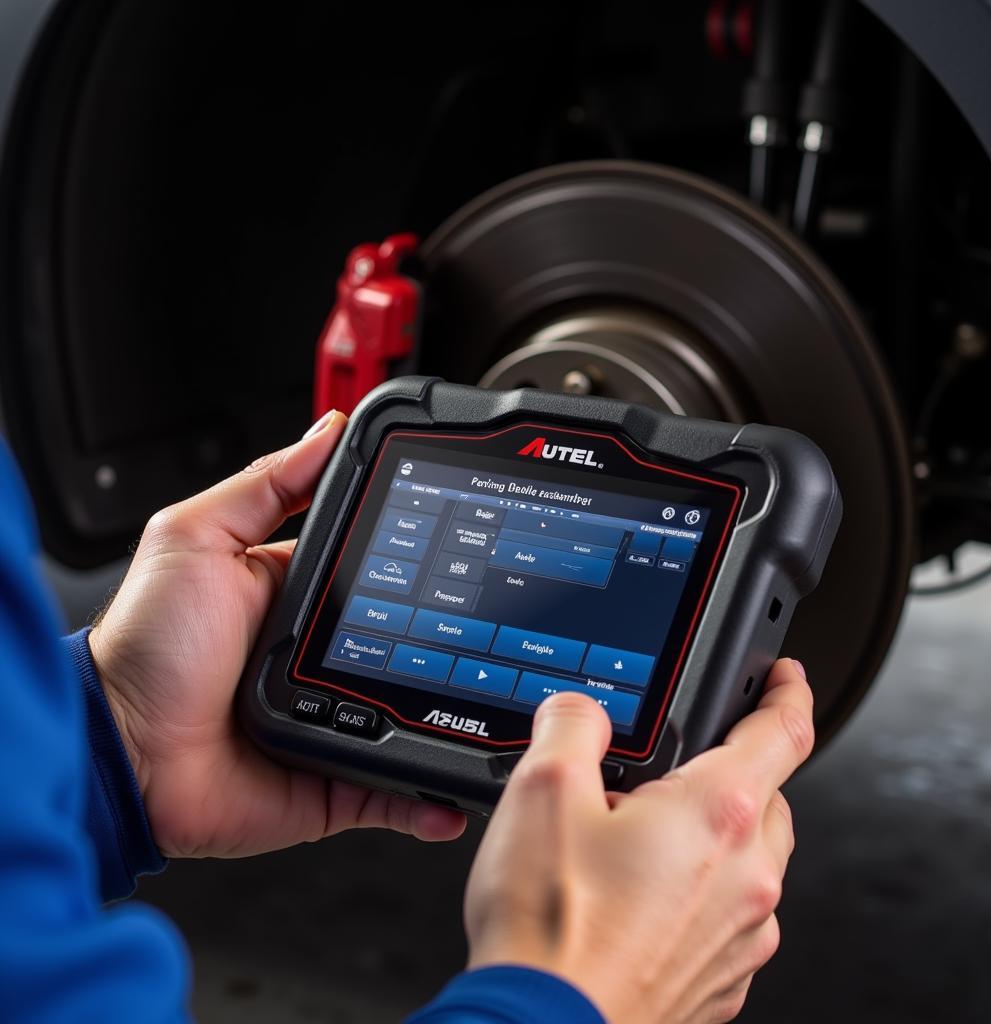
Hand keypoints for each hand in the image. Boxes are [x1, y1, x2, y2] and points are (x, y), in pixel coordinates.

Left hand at [90, 410, 465, 857]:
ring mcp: (335, 718)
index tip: (461, 548)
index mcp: (295, 596)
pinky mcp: (334, 779)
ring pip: (413, 713)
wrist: (121, 754)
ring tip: (503, 704)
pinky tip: (464, 786)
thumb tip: (327, 431)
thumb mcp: (197, 538)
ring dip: (452, 712)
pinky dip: (431, 793)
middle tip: (495, 631)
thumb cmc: (145, 648)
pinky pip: (394, 788)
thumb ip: (264, 485)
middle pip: (407, 640)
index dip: (417, 559)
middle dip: (451, 638)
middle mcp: (321, 656)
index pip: (374, 568)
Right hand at [464, 658, 812, 1023]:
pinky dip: (704, 894)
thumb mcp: (541, 791)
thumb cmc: (550, 930)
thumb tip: (580, 711)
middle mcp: (747, 876)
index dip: (789, 692)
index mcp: (716, 814)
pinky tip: (642, 901)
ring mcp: (742, 937)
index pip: (785, 732)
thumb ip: (570, 725)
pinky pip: (732, 917)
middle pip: (770, 796)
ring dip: (716, 836)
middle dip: (736, 769)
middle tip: (673, 771)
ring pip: (753, 859)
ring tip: (642, 841)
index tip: (786, 677)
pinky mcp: (722, 982)